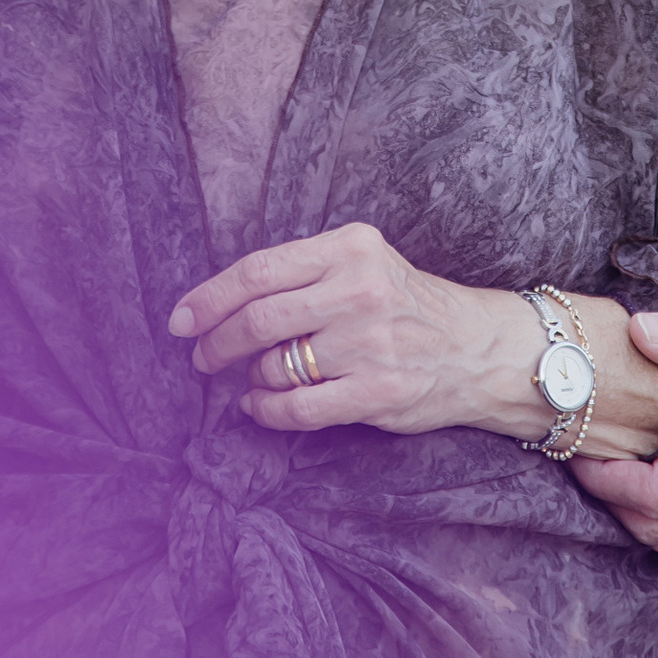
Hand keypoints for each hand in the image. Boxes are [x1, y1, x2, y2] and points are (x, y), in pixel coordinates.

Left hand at [169, 221, 528, 438]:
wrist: (476, 348)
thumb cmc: (405, 303)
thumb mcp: (362, 262)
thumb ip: (304, 273)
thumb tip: (223, 302)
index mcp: (348, 247)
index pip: (259, 270)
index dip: (210, 297)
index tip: (181, 318)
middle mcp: (358, 289)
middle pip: (259, 317)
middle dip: (216, 341)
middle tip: (201, 356)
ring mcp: (369, 343)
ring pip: (274, 364)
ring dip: (250, 377)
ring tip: (249, 378)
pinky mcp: (377, 391)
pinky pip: (299, 408)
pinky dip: (266, 411)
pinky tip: (259, 407)